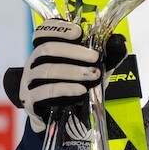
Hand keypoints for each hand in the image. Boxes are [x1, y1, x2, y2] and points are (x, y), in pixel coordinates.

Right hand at [2, 21, 126, 132]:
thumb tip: (119, 41)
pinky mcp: (30, 100)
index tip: (78, 32)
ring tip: (93, 75)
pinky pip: (45, 91)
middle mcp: (34, 63)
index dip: (58, 29)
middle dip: (72, 51)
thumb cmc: (77, 90)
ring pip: (46, 70)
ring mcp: (30, 81)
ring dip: (72, 71)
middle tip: (94, 57)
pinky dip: (65, 89)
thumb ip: (106, 57)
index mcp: (46, 53)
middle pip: (46, 49)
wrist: (64, 120)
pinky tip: (80, 90)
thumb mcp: (95, 71)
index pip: (43, 33)